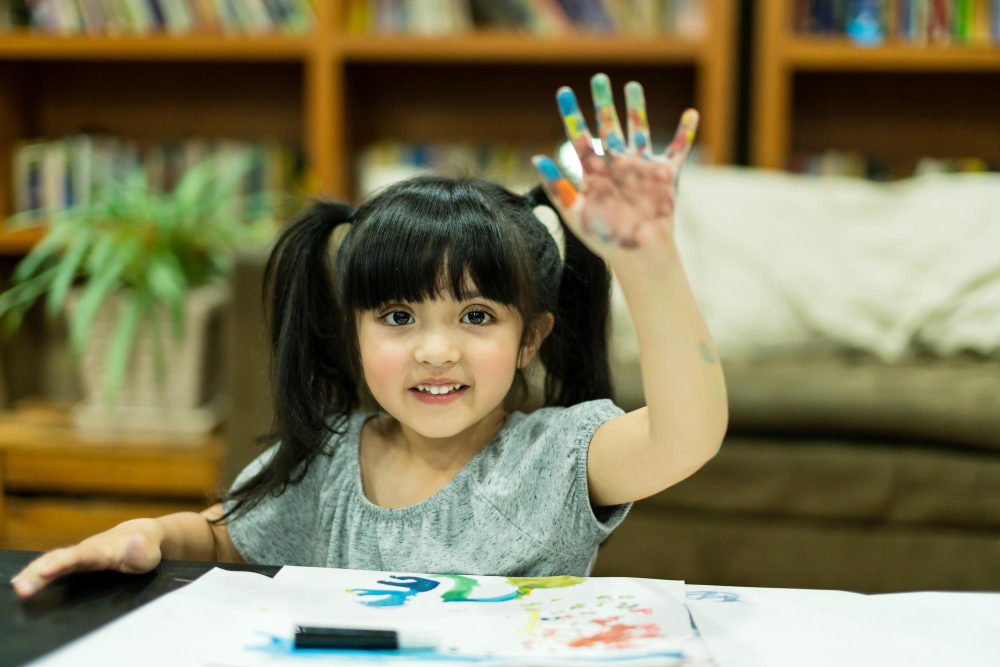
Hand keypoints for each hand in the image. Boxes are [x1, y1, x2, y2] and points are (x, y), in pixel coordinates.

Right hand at [9, 521, 162, 598]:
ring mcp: (79, 555)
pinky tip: (20, 583)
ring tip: (18, 587)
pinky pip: (53, 565)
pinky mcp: (75, 561)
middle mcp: (87, 550)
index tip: (45, 571)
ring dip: (33, 573)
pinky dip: (36, 572)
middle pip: (60, 559)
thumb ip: (142, 553)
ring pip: (53, 560)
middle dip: (40, 572)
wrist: (142, 533)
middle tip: (22, 588)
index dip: (63, 563)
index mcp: (104, 550)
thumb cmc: (146, 548)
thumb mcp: (150, 554)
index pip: (82, 556)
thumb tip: (136, 542)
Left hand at [531, 73, 697, 263]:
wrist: (639, 254)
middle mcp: (616, 165)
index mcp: (594, 172)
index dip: (572, 114)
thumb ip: (557, 187)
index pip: (579, 136)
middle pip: (608, 125)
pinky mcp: (664, 176)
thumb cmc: (605, 239)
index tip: (564, 91)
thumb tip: (536, 158)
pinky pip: (677, 149)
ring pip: (639, 129)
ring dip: (636, 108)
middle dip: (603, 101)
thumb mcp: (576, 214)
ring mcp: (641, 168)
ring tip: (632, 85)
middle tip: (598, 78)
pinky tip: (692, 113)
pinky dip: (686, 132)